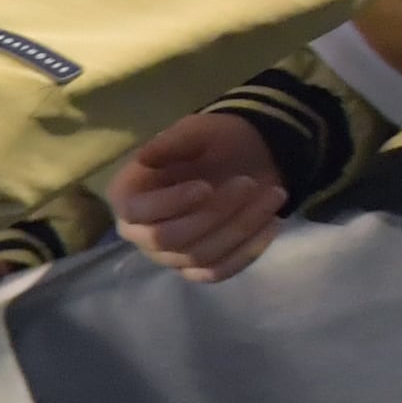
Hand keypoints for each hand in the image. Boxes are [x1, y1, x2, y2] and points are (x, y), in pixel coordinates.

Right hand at [112, 109, 283, 280]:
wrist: (245, 158)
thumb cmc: (213, 143)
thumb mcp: (196, 131)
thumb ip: (171, 142)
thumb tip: (145, 158)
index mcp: (127, 195)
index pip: (135, 212)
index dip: (170, 204)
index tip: (206, 186)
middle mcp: (139, 232)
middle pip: (168, 239)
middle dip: (213, 213)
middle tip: (248, 182)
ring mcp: (168, 255)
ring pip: (199, 255)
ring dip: (241, 226)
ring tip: (273, 194)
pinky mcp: (197, 268)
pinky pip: (218, 271)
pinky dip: (248, 250)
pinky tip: (271, 223)